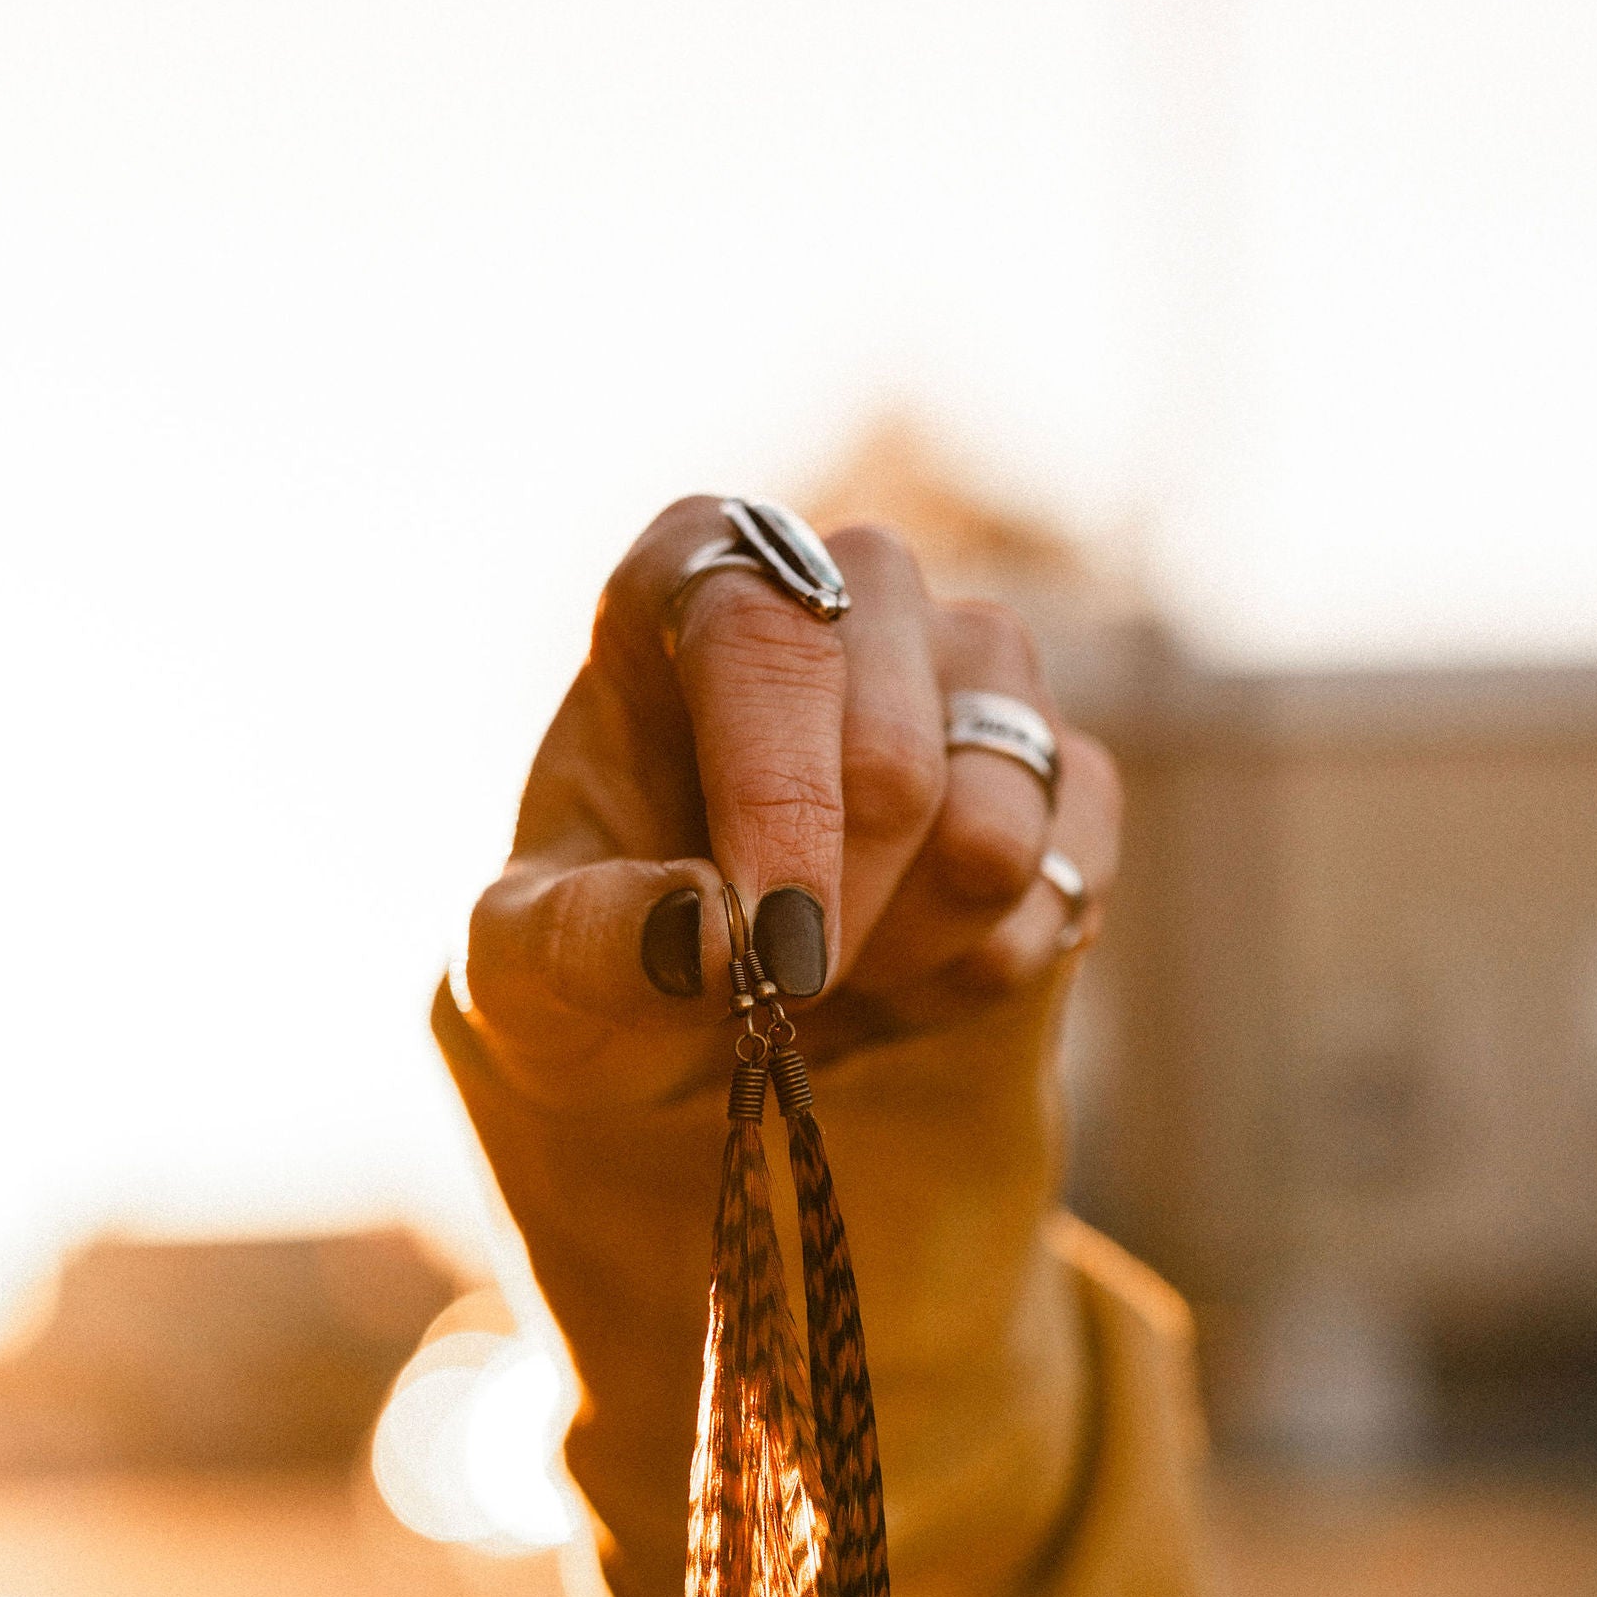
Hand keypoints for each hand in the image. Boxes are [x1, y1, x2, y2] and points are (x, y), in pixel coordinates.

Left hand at [461, 495, 1120, 1110]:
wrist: (714, 1021)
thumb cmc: (608, 956)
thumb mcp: (530, 971)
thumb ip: (577, 942)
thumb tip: (705, 927)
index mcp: (700, 575)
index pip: (767, 640)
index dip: (775, 804)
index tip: (767, 952)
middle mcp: (856, 589)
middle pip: (892, 761)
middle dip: (830, 919)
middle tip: (770, 984)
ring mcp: (979, 668)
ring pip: (995, 827)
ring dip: (905, 952)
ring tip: (833, 971)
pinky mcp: (1066, 767)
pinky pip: (1062, 881)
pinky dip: (979, 972)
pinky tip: (909, 972)